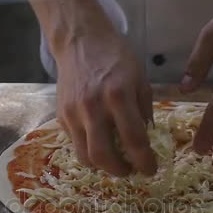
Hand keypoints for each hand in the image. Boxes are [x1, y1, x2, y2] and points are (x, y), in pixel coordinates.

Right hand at [55, 32, 156, 176]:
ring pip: (84, 155)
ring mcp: (73, 112)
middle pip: (103, 155)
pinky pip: (74, 142)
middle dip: (119, 171)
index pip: (134, 139)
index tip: (151, 170)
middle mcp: (93, 107)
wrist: (81, 41)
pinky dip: (88, 149)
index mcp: (118, 96)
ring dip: (101, 165)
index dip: (144, 161)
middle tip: (129, 171)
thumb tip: (147, 140)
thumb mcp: (140, 79)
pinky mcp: (61, 115)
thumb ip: (144, 110)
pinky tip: (99, 141)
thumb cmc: (116, 58)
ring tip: (113, 161)